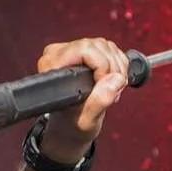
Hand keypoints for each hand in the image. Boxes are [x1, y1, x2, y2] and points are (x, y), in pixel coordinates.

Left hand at [36, 37, 130, 161]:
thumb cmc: (72, 122)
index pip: (85, 49)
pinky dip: (119, 65)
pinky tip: (112, 81)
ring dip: (117, 68)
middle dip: (113, 68)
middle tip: (112, 90)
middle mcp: (60, 53)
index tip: (102, 84)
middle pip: (98, 46)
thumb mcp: (86, 119)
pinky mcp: (86, 51)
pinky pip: (110, 49)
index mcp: (53, 65)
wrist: (71, 124)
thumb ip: (99, 100)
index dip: (102, 65)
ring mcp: (74, 50)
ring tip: (112, 88)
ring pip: (107, 46)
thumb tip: (116, 79)